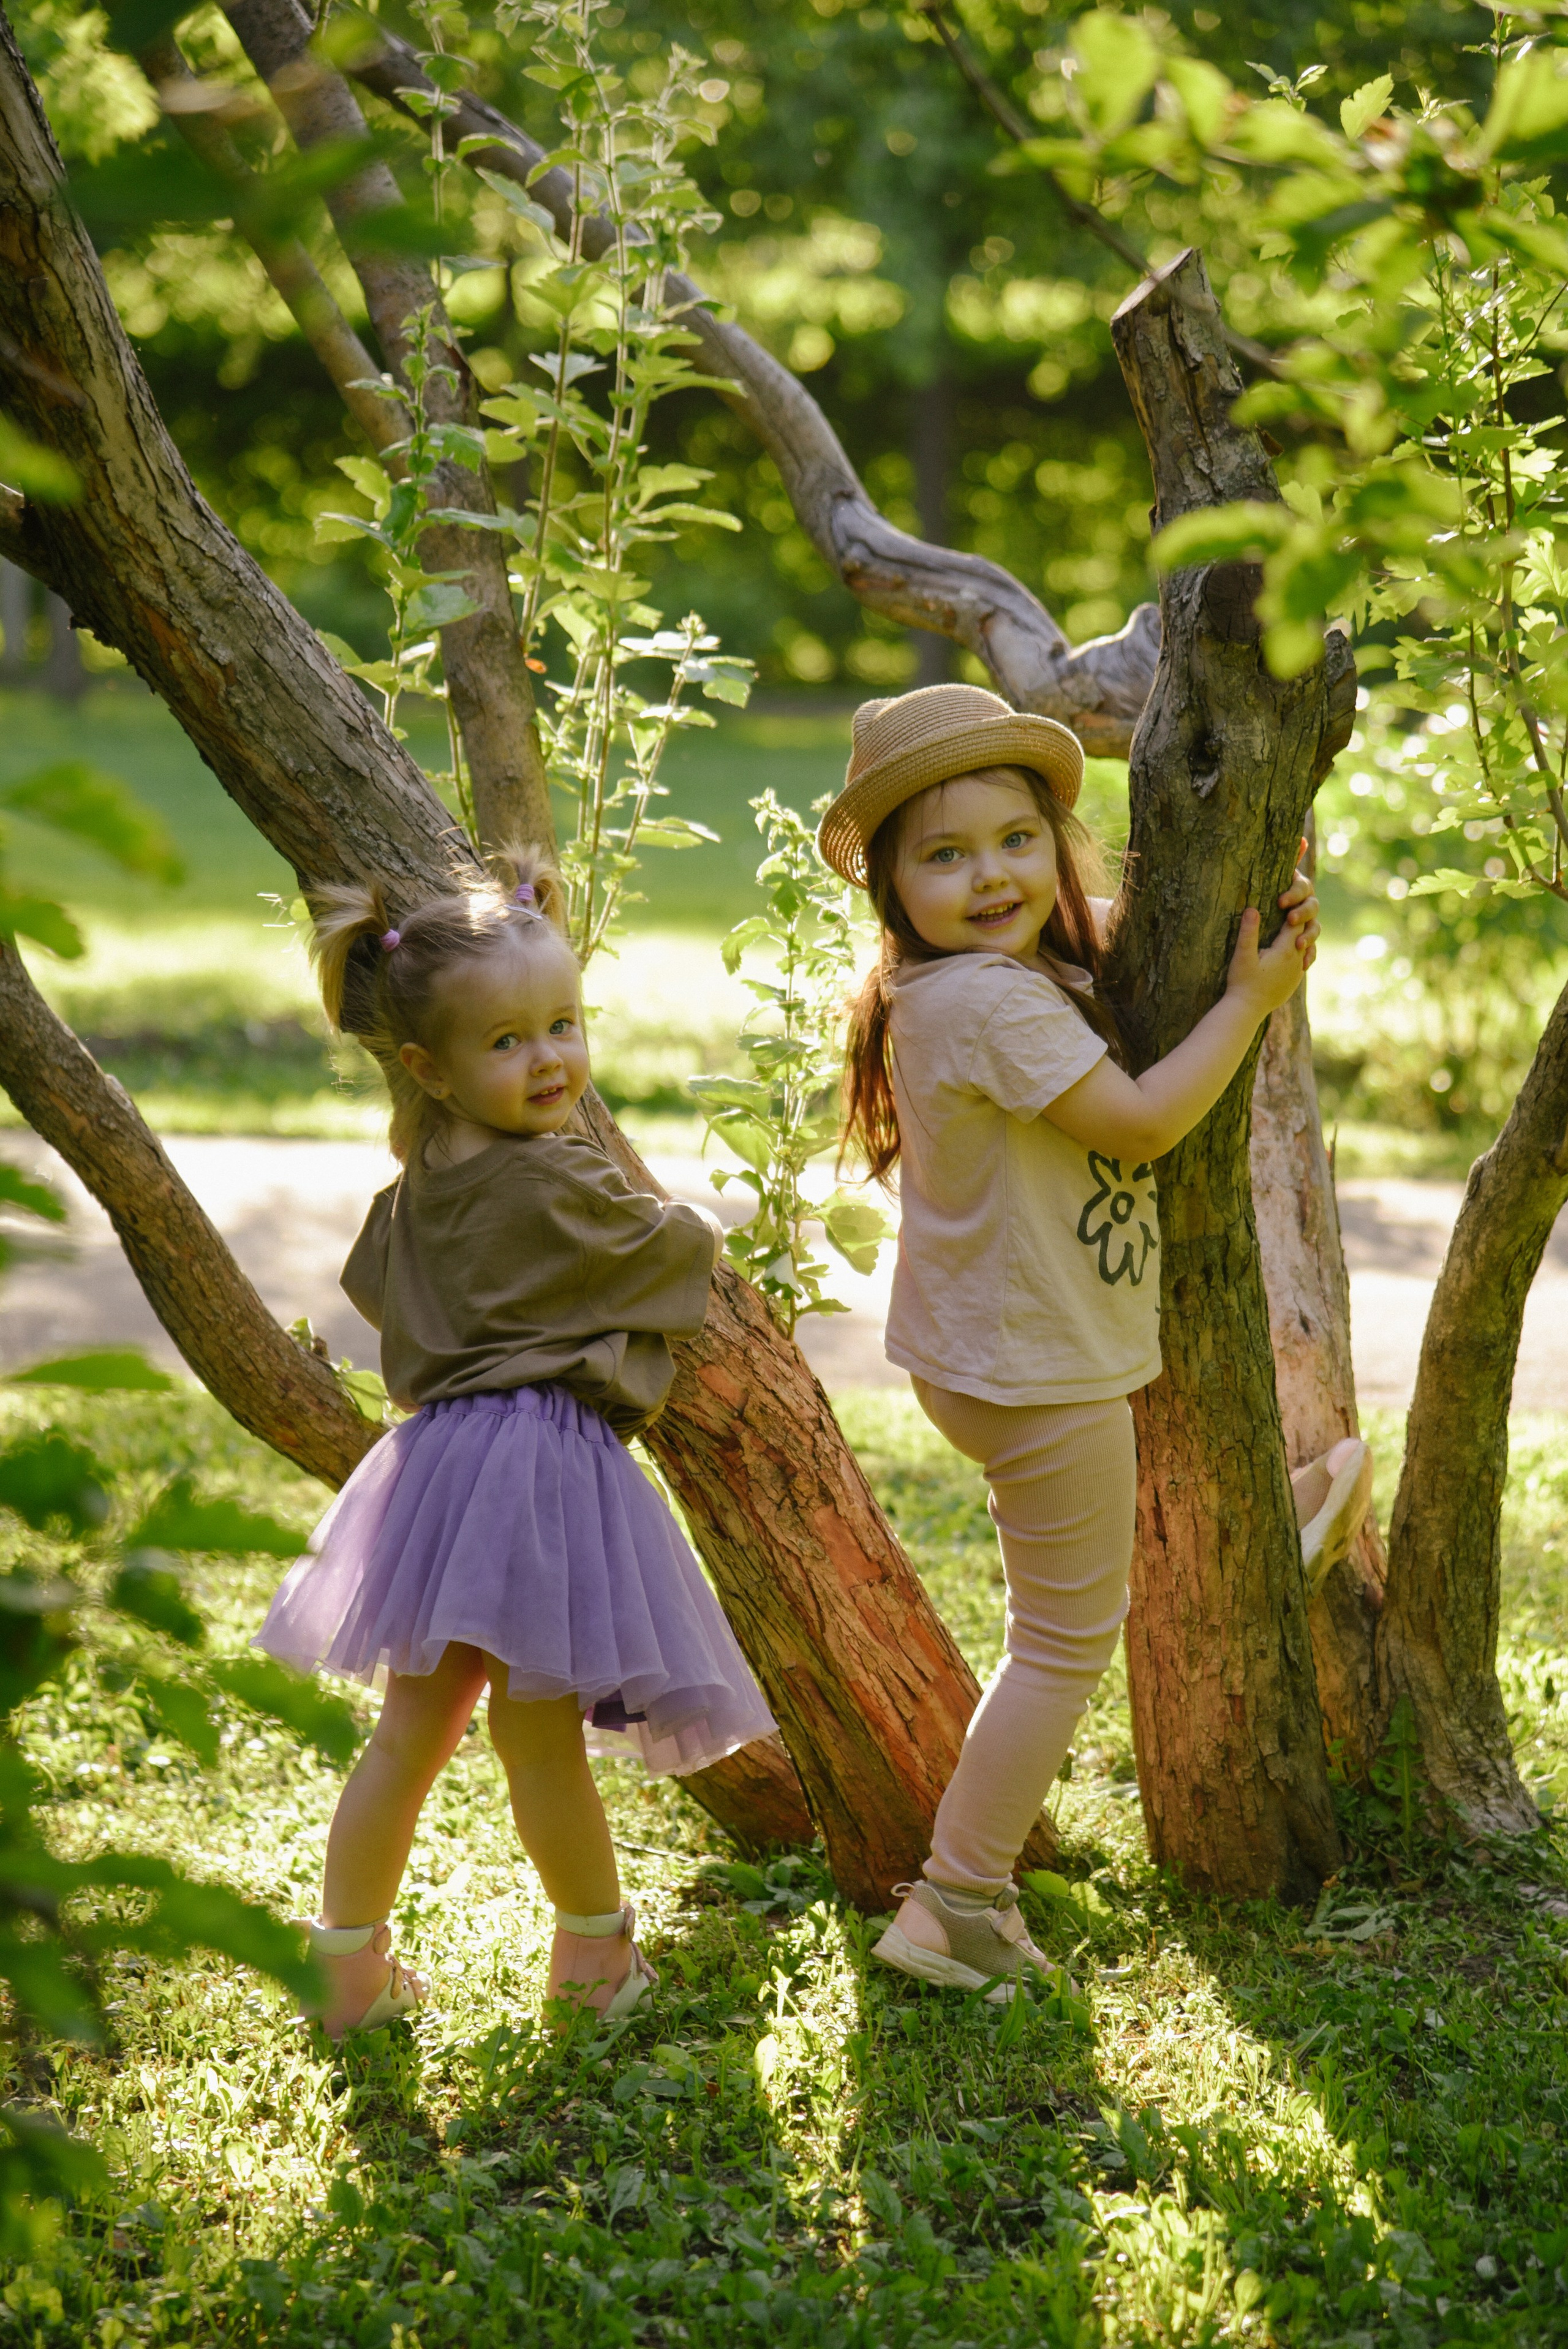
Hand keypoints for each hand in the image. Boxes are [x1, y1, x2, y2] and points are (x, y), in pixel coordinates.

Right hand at [1226, 845, 1320, 1016]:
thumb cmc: (1241, 983)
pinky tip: (1294, 950)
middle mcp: (1297, 959)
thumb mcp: (1241, 956)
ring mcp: (1298, 971)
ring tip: (1294, 927)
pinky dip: (1303, 951)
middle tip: (1287, 908)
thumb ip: (1248, 932)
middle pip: (1306, 929)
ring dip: (1303, 934)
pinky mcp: (1294, 981)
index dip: (1292, 903)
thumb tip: (1252, 908)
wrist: (1246, 1012)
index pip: (1295, 919)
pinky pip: (1305, 960)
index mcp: (1286, 948)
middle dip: (1299, 916)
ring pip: (1309, 945)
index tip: (1286, 892)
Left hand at [1276, 841, 1319, 971]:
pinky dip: (1309, 955)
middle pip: (1313, 906)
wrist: (1260, 935)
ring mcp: (1309, 923)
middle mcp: (1306, 904)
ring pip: (1315, 928)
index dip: (1294, 894)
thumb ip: (1286, 860)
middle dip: (1303, 913)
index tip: (1280, 902)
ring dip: (1308, 936)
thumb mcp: (1269, 881)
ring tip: (1298, 945)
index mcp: (1297, 889)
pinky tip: (1303, 964)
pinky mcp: (1306, 941)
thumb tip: (1302, 838)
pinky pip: (1313, 949)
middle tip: (1290, 920)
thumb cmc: (1265, 896)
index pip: (1302, 888)